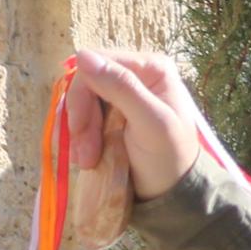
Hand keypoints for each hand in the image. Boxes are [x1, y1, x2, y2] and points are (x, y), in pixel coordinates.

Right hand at [64, 52, 208, 244]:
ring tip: (88, 160)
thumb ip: (121, 88)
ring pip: (79, 102)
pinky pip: (81, 116)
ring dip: (78, 133)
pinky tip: (88, 158)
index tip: (83, 130)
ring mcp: (120, 94)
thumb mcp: (151, 122)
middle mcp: (135, 74)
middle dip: (81, 119)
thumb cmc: (169, 158)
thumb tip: (83, 56)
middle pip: (85, 83)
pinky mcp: (109, 114)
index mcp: (151, 67)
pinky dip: (80, 138)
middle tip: (86, 155)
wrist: (171, 194)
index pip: (97, 63)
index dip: (82, 95)